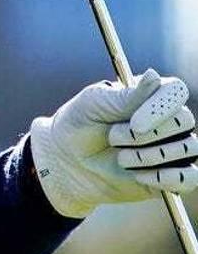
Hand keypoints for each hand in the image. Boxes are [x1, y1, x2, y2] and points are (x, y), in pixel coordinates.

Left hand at [30, 69, 196, 217]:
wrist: (67, 163)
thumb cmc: (79, 125)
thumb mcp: (94, 104)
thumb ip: (126, 96)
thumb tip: (154, 75)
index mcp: (152, 95)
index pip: (176, 91)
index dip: (159, 109)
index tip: (134, 123)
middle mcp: (169, 119)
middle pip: (184, 121)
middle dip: (146, 135)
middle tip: (114, 139)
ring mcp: (174, 147)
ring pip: (188, 148)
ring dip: (149, 157)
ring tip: (120, 158)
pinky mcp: (171, 175)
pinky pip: (189, 177)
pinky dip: (165, 178)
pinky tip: (138, 176)